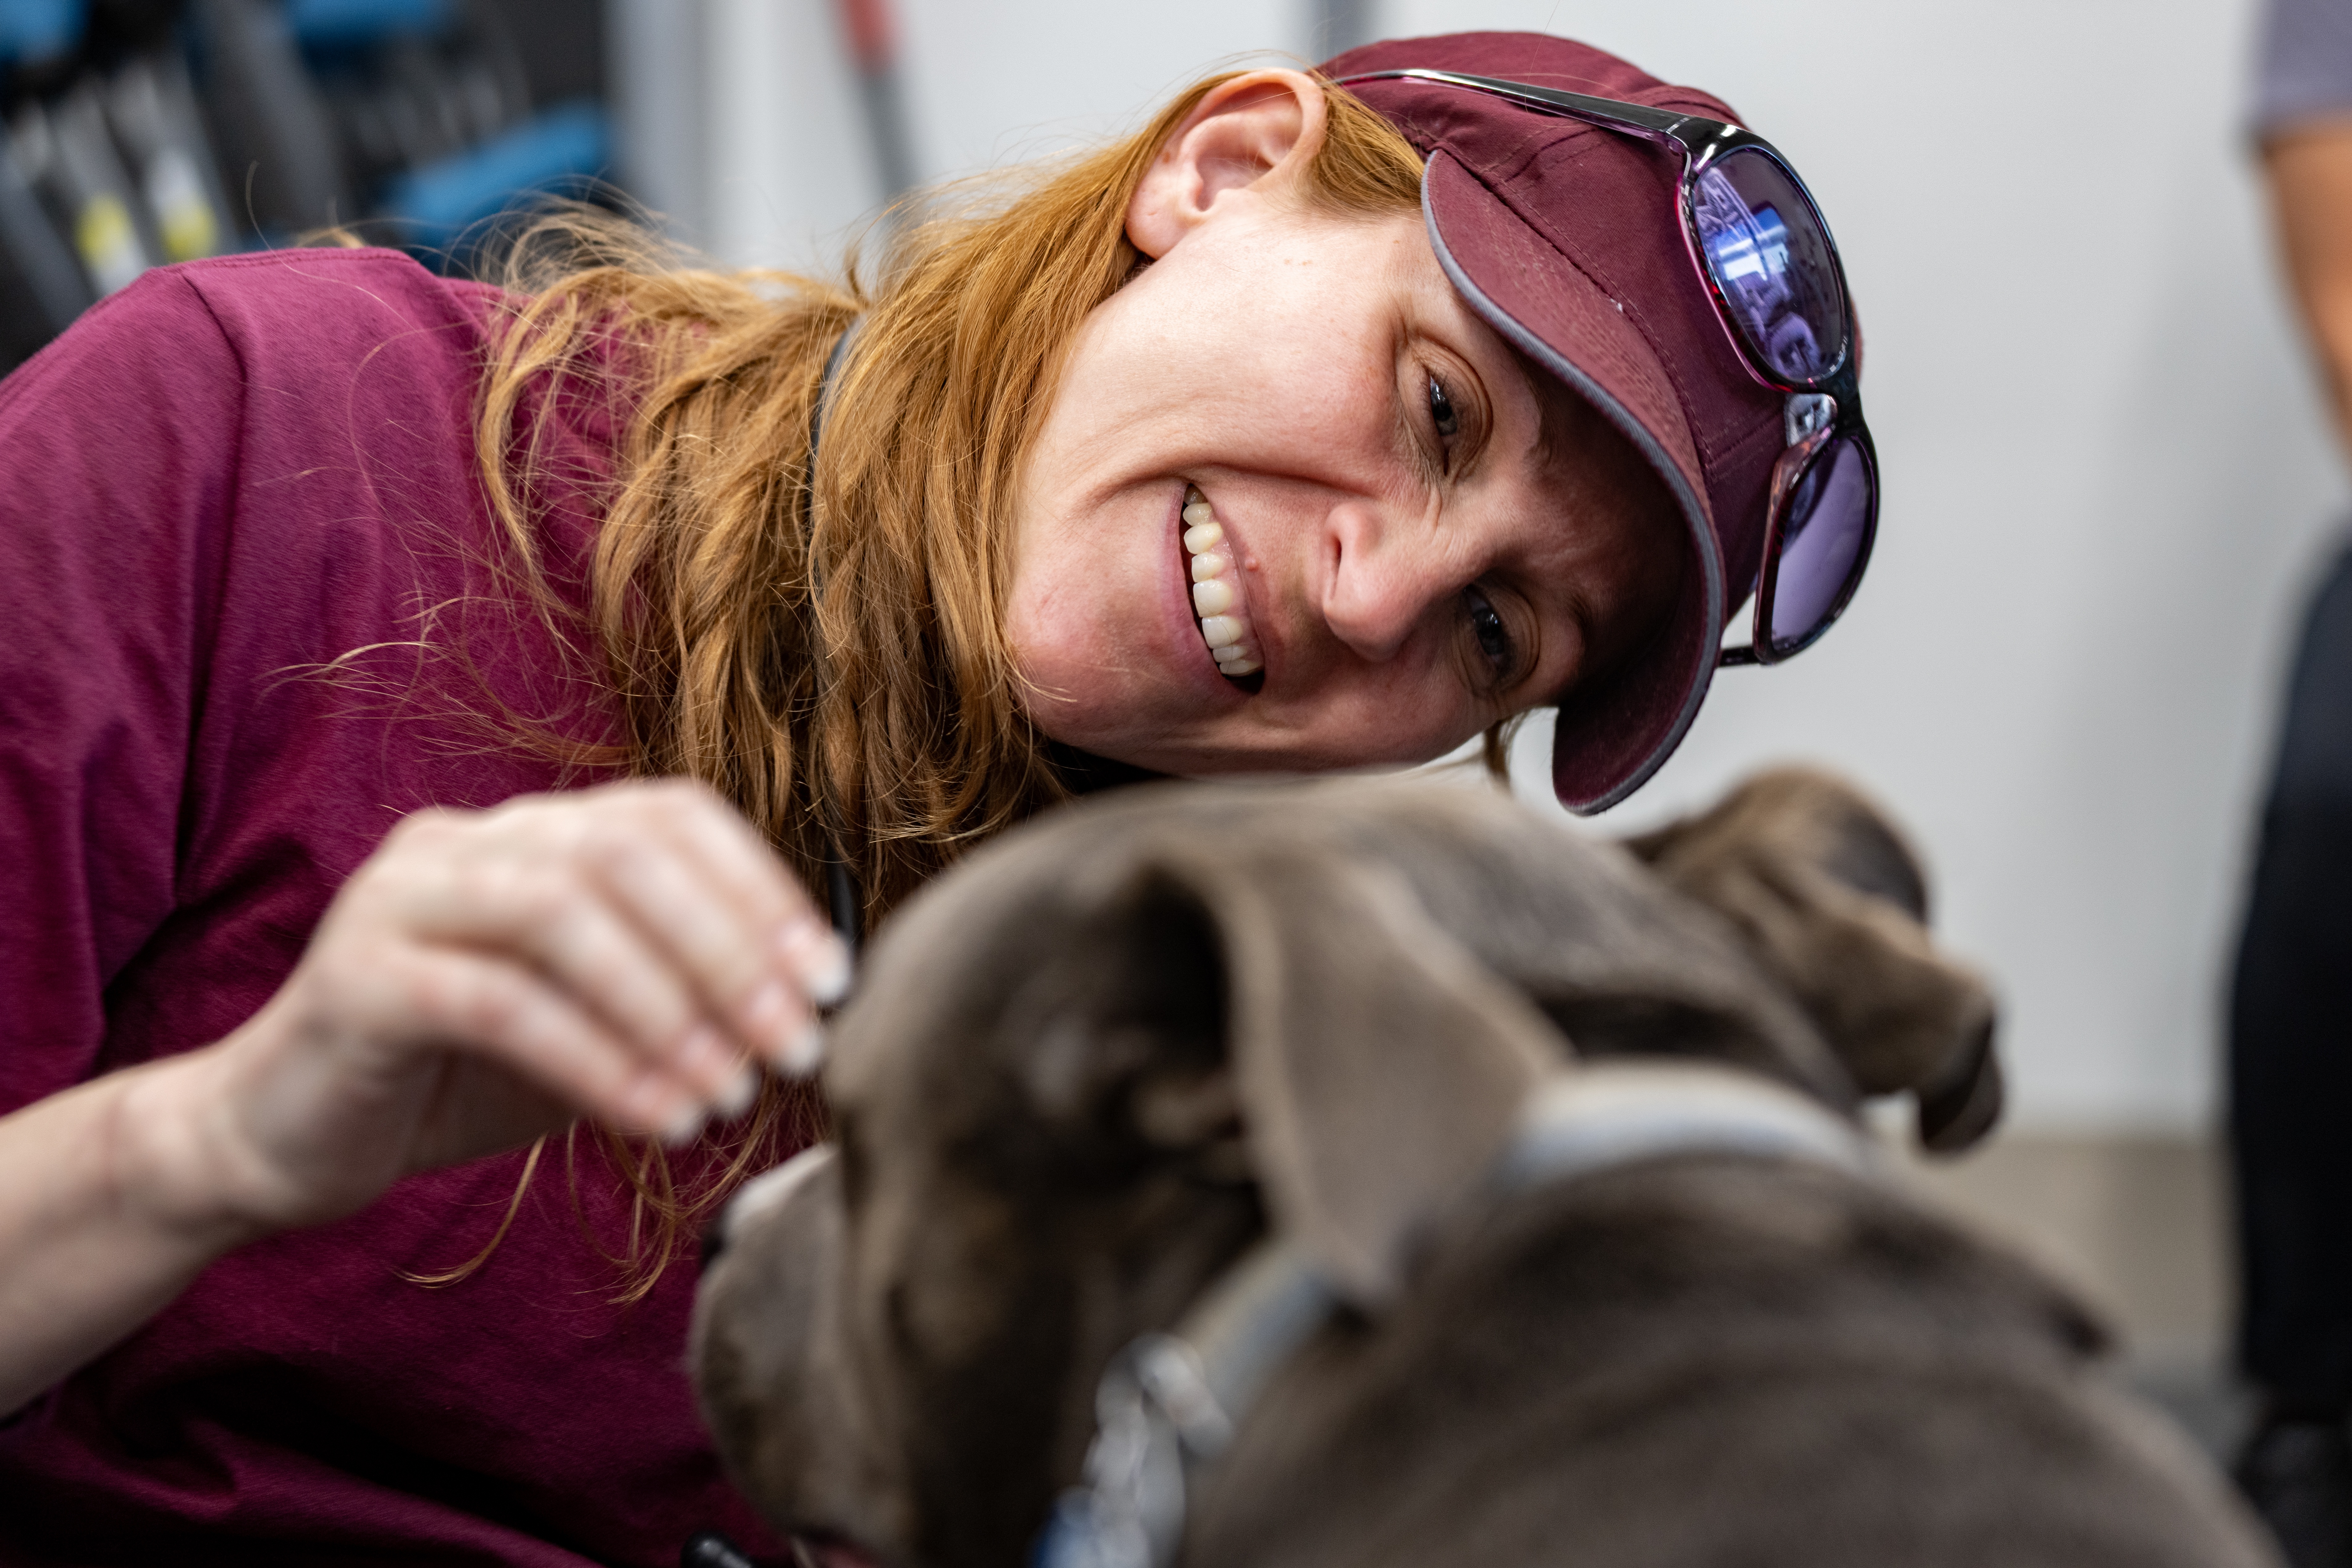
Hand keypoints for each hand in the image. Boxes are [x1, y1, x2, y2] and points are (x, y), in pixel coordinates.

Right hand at [165, 780, 849, 1234]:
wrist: (293, 1139)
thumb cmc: (461, 1078)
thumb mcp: (592, 1023)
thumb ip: (677, 996)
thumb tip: (809, 1013)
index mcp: (532, 831)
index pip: (671, 816)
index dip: (763, 891)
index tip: (834, 981)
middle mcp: (466, 840)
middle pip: (626, 856)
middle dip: (730, 952)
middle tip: (797, 1046)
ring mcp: (401, 896)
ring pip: (563, 916)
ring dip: (668, 1010)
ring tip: (731, 1095)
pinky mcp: (357, 976)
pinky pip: (498, 1004)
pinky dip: (596, 1062)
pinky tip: (658, 1123)